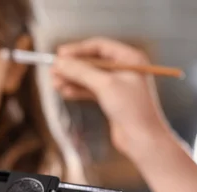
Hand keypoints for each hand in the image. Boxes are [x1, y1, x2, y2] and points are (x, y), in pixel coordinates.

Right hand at [50, 37, 172, 160]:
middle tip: (53, 71)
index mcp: (130, 59)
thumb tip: (59, 63)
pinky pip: (90, 90)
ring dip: (72, 79)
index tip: (59, 54)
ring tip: (55, 83)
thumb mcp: (104, 85)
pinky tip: (65, 92)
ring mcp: (118, 85)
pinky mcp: (111, 100)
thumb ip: (81, 71)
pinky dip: (77, 90)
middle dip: (72, 67)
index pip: (99, 46)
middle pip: (92, 62)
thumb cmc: (132, 109)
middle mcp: (125, 69)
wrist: (143, 139)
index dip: (78, 50)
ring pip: (89, 77)